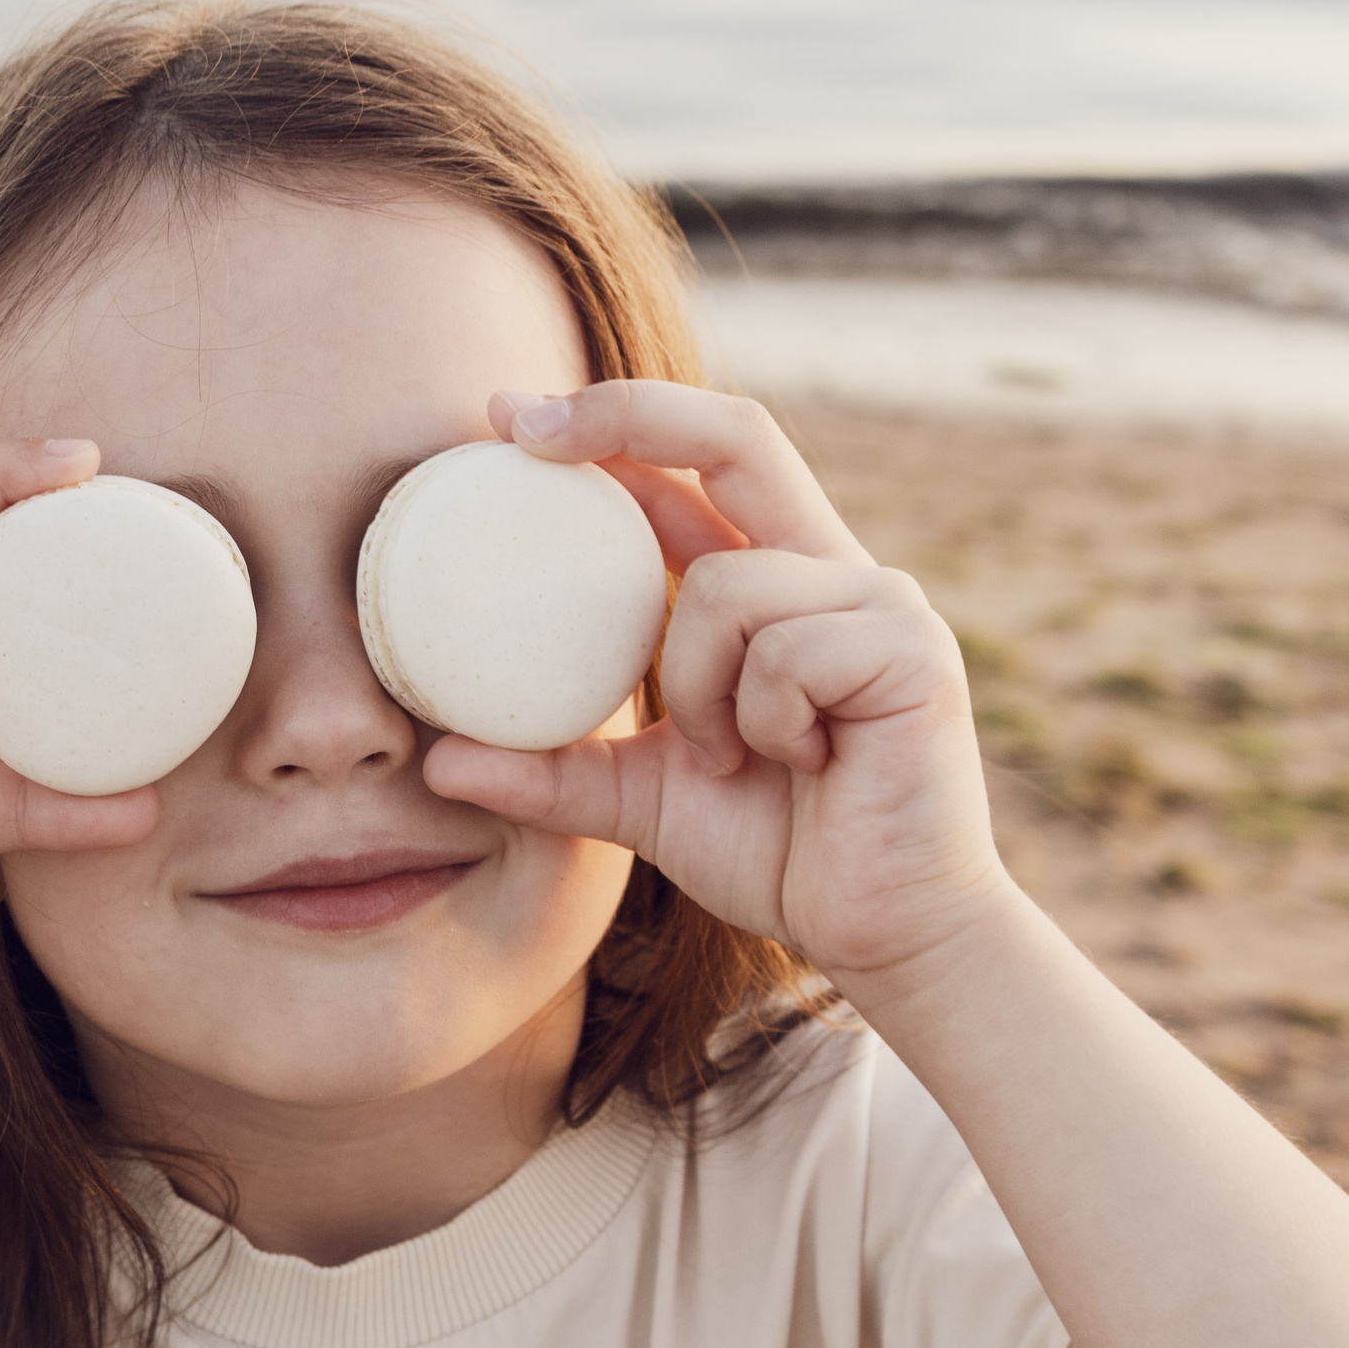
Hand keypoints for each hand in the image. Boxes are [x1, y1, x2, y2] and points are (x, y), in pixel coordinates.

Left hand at [420, 382, 1016, 1008]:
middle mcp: (829, 570)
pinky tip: (800, 767)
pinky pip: (783, 651)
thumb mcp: (638, 801)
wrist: (882, 934)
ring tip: (726, 758)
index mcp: (772, 584)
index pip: (690, 469)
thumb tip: (435, 761)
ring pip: (724, 584)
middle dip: (628, 413)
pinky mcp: (913, 650)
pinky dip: (759, 720)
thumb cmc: (778, 854)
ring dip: (692, 683)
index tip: (502, 419)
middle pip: (735, 432)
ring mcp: (879, 602)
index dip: (605, 425)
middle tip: (529, 429)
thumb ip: (550, 771)